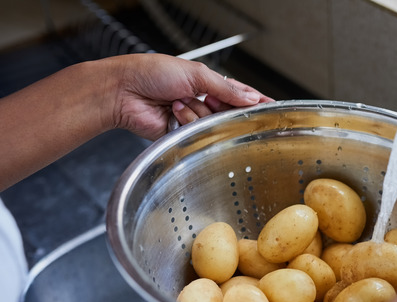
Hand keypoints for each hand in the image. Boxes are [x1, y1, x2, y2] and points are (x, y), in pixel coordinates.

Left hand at [106, 53, 272, 139]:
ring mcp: (191, 117)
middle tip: (208, 99)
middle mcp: (200, 100)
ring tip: (178, 102)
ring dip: (196, 112)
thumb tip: (249, 98)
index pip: (237, 92)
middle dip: (219, 106)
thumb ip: (225, 88)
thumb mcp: (195, 73)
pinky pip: (195, 132)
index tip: (272, 107)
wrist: (124, 91)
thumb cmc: (151, 73)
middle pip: (226, 111)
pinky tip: (173, 112)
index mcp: (205, 82)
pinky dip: (185, 121)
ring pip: (211, 123)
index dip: (254, 100)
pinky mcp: (180, 134)